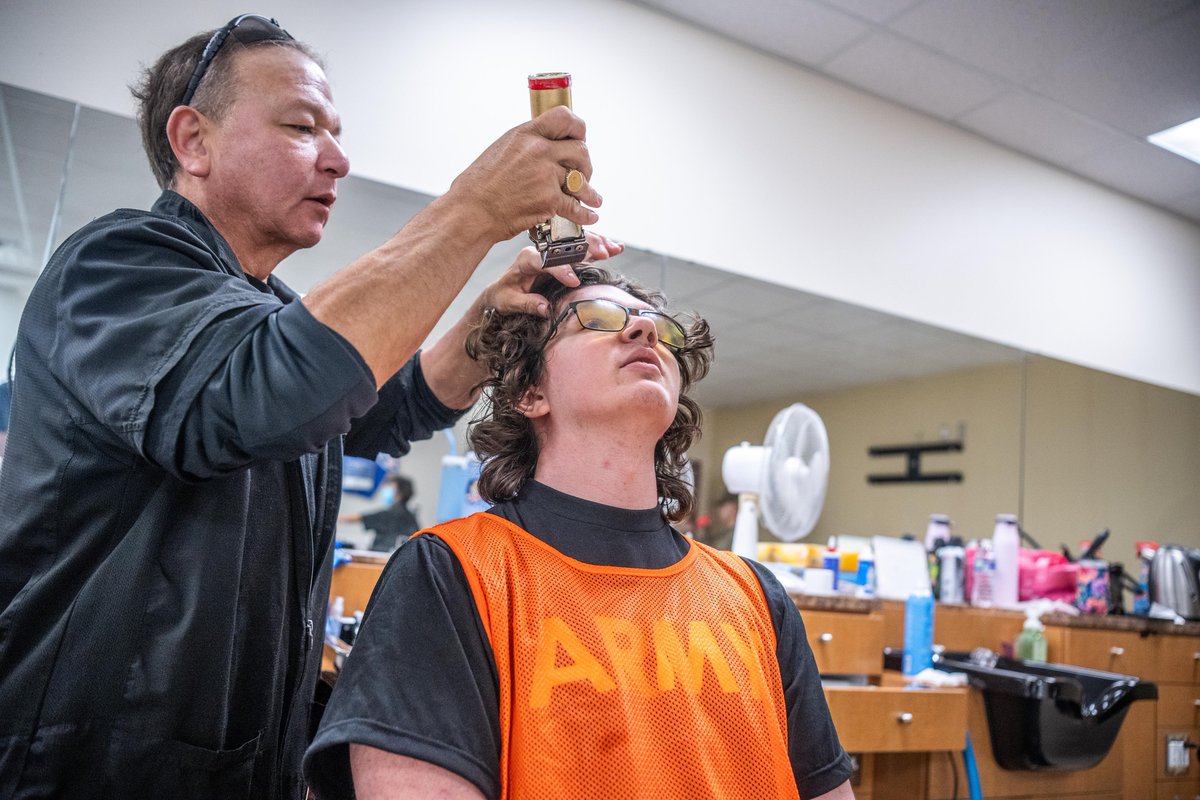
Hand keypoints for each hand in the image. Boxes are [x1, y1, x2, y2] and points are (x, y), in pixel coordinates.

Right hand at [447, 106, 603, 242]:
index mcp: (526, 134)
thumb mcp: (502, 149)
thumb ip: (527, 145)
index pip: (564, 118)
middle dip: (586, 164)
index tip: (580, 137)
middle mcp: (539, 151)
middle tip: (583, 172)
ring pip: (582, 180)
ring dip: (590, 190)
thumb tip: (544, 147)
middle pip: (580, 150)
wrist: (472, 210)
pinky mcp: (549, 200)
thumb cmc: (479, 184)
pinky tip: (589, 215)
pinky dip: (586, 214)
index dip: (577, 128)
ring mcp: (546, 175)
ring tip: (593, 197)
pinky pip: (576, 206)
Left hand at [482, 232, 624, 317]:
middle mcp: (541, 250)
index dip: (561, 270)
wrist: (502, 289)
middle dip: (586, 248)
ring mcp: (553, 250)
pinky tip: (615, 247)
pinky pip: (583, 247)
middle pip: (566, 245)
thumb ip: (527, 304)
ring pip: (578, 242)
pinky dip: (600, 246)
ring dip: (597, 244)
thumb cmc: (504, 295)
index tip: (574, 281)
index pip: (546, 261)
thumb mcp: (510, 302)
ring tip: (614, 248)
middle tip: (604, 254)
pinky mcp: (563, 255)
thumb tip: (545, 309)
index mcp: (526, 259)